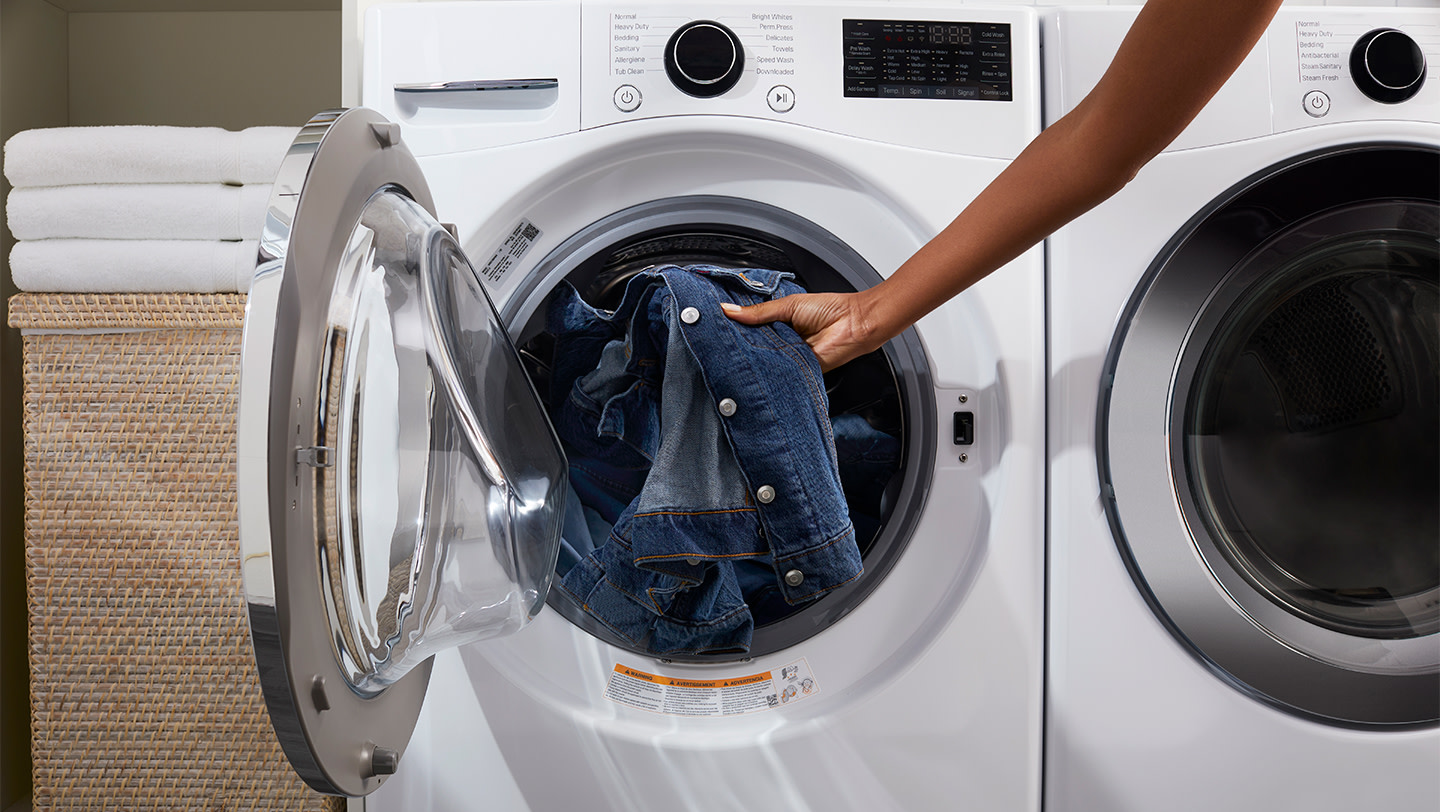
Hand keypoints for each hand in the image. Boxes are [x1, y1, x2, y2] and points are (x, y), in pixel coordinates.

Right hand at [721, 291, 883, 372]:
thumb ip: (759, 312)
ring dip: (754, 356)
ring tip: (734, 353)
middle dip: (740, 342)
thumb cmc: (831, 309)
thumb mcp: (789, 305)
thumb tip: (729, 311)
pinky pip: (778, 371)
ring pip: (764, 358)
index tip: (715, 321)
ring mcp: (788, 355)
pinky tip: (758, 365)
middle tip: (718, 339)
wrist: (856, 324)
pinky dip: (769, 368)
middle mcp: (782, 338)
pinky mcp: (796, 370)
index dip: (735, 323)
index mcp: (779, 320)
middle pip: (754, 343)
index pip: (751, 324)